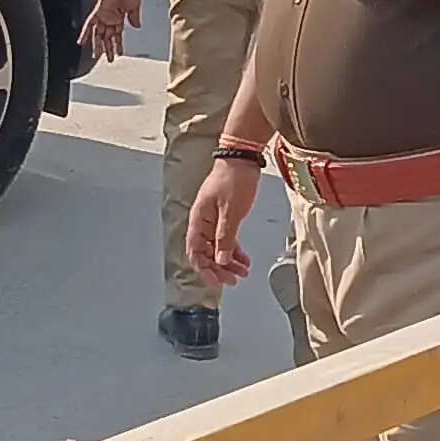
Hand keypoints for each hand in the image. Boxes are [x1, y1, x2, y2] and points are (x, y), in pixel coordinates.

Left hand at [79, 0, 139, 60]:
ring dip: (97, 45)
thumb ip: (134, 17)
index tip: (119, 53)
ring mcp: (103, 15)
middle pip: (107, 37)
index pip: (118, 35)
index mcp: (119, 18)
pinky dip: (85, 33)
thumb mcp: (135, 7)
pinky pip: (89, 24)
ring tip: (96, 56)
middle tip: (108, 59)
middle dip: (108, 48)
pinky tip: (82, 42)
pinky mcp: (98, 11)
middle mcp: (110, 18)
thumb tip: (137, 26)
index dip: (118, 45)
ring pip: (98, 34)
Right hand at [187, 160, 262, 287]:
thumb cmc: (234, 179)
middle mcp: (202, 222)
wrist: (242, 159)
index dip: (204, 269)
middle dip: (219, 268)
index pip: (195, 251)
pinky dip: (234, 250)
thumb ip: (225, 237)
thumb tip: (221, 259)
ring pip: (217, 248)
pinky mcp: (224, 216)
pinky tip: (244, 259)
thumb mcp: (231, 211)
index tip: (217, 281)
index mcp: (199, 220)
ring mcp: (213, 220)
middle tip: (234, 280)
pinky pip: (225, 239)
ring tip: (243, 272)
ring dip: (228, 262)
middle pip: (206, 253)